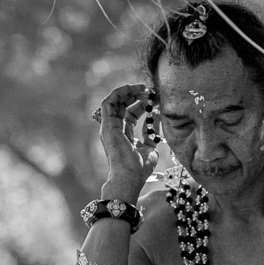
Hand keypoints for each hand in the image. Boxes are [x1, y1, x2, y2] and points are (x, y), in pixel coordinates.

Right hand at [94, 83, 159, 197]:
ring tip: (142, 88)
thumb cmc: (138, 168)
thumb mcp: (150, 147)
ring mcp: (109, 127)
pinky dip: (118, 93)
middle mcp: (114, 129)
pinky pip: (108, 102)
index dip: (142, 104)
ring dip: (127, 91)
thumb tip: (156, 117)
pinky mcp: (107, 124)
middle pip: (121, 105)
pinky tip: (131, 89)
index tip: (155, 99)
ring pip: (113, 101)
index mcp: (124, 135)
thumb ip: (151, 133)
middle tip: (149, 90)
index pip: (130, 114)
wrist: (129, 177)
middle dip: (135, 95)